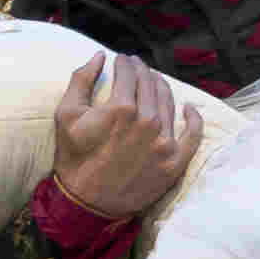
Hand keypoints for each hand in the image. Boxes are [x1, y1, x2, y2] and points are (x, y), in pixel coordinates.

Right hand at [50, 50, 202, 219]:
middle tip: (136, 67)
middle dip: (142, 71)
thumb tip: (100, 56)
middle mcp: (148, 122)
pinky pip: (193, 133)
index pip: (129, 73)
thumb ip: (81, 79)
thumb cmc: (74, 158)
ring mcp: (165, 142)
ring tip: (154, 82)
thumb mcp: (66, 115)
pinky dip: (193, 118)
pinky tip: (188, 108)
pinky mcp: (176, 161)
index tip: (121, 59)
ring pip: (170, 102)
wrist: (87, 203)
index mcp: (122, 108)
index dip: (124, 62)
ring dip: (161, 87)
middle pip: (150, 84)